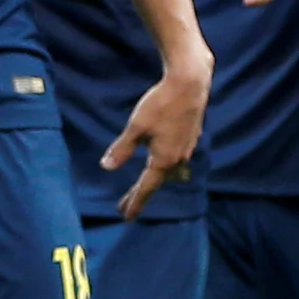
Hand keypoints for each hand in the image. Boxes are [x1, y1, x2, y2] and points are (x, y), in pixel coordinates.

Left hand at [101, 52, 210, 220]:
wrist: (190, 83)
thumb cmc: (160, 104)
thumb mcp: (136, 127)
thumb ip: (122, 149)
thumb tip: (106, 167)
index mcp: (164, 160)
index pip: (146, 187)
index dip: (134, 201)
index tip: (126, 216)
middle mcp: (178, 158)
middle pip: (157, 181)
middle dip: (141, 193)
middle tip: (126, 206)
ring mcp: (187, 147)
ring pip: (168, 169)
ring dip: (153, 178)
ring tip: (143, 185)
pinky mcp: (191, 135)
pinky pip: (175, 157)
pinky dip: (163, 164)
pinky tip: (160, 158)